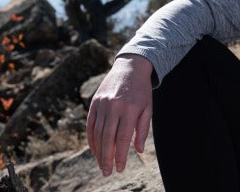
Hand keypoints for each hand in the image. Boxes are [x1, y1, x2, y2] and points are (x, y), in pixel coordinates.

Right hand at [87, 54, 153, 176]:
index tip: (120, 168)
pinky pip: (91, 124)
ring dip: (98, 151)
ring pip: (98, 133)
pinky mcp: (94, 102)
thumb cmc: (142, 91)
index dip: (120, 155)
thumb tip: (138, 150)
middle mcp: (114, 106)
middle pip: (108, 138)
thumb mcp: (148, 108)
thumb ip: (142, 129)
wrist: (130, 67)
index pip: (123, 138)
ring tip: (102, 164)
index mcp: (130, 109)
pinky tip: (95, 150)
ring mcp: (102, 104)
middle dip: (107, 157)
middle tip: (107, 172)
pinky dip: (91, 139)